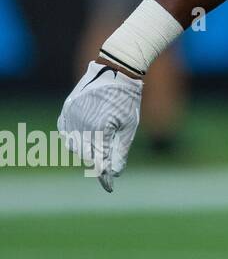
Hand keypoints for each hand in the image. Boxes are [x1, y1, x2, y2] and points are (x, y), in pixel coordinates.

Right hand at [57, 61, 142, 191]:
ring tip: (99, 147)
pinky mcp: (66, 110)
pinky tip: (85, 138)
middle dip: (97, 162)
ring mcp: (71, 116)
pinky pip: (66, 131)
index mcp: (99, 129)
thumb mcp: (129, 126)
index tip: (110, 187)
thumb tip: (115, 172)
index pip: (100, 160)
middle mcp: (81, 124)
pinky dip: (74, 138)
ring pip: (74, 144)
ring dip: (86, 150)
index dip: (105, 175)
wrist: (116, 70)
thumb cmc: (127, 99)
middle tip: (108, 168)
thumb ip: (120, 150)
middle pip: (87, 154)